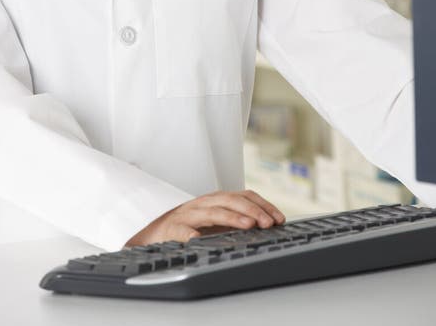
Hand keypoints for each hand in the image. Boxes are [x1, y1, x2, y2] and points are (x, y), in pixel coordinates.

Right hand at [125, 190, 284, 245]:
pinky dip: (192, 235)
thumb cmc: (192, 227)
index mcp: (217, 200)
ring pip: (212, 212)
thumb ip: (237, 221)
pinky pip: (184, 231)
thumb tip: (267, 228)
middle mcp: (205, 203)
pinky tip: (200, 240)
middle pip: (231, 200)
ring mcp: (189, 214)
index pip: (244, 195)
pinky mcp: (174, 228)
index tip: (278, 219)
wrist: (157, 232)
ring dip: (232, 218)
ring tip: (248, 226)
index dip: (262, 205)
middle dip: (253, 211)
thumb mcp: (217, 221)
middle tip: (269, 223)